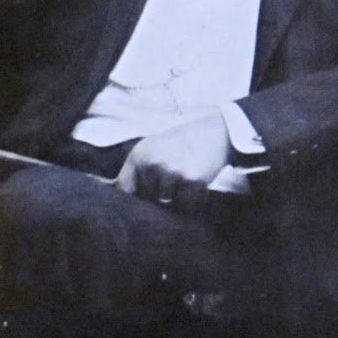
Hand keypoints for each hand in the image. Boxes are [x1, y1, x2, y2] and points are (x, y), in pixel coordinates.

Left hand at [116, 110, 230, 205]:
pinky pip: (188, 205)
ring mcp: (172, 172)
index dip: (133, 201)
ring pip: (169, 203)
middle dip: (159, 197)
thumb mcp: (153, 149)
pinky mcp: (192, 181)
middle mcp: (152, 163)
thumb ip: (138, 171)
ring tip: (187, 177)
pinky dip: (194, 199)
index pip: (124, 189)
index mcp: (138, 155)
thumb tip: (120, 196)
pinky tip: (198, 182)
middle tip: (175, 181)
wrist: (216, 131)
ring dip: (178, 198)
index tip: (140, 205)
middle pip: (148, 200)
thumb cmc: (182, 143)